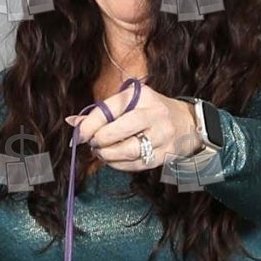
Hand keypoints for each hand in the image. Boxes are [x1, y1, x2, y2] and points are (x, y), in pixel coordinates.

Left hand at [66, 79, 204, 171]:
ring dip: (107, 155)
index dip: (88, 126)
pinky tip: (114, 159)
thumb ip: (101, 112)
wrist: (188, 123)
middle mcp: (153, 114)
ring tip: (102, 152)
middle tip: (93, 143)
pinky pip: (134, 165)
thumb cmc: (150, 111)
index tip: (78, 136)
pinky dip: (118, 164)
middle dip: (98, 141)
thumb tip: (72, 122)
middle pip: (115, 132)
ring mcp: (161, 135)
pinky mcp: (164, 154)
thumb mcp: (130, 103)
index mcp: (141, 96)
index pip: (107, 110)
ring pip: (125, 151)